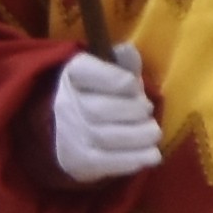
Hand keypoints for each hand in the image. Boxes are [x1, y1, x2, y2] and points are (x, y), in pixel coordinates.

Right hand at [43, 48, 164, 182]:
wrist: (60, 132)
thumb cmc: (92, 96)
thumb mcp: (103, 74)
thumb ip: (121, 64)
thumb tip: (128, 50)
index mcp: (72, 75)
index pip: (97, 75)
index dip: (125, 82)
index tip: (134, 88)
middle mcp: (65, 106)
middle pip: (103, 109)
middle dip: (136, 110)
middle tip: (147, 112)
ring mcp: (71, 136)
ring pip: (109, 137)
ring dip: (142, 135)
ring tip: (152, 133)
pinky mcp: (81, 162)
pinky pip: (111, 162)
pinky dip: (137, 158)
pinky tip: (151, 154)